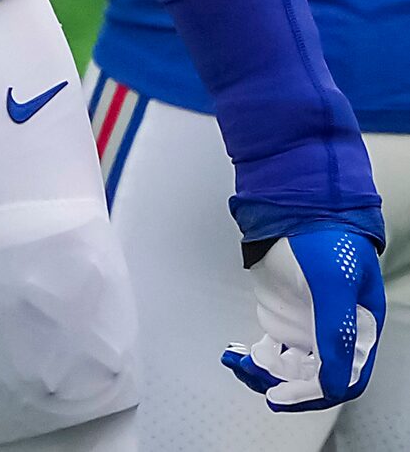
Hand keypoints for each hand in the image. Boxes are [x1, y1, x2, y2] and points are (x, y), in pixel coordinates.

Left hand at [225, 223, 384, 410]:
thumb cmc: (324, 235)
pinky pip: (275, 350)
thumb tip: (333, 383)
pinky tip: (237, 354)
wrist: (296, 203)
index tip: (281, 396)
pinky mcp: (287, 315)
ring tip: (237, 361)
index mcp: (361, 329)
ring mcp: (310, 324)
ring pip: (291, 367)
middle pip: (315, 377)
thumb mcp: (333, 284)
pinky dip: (256, 357)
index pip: (345, 378)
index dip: (315, 392)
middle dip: (282, 383)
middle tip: (250, 372)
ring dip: (264, 372)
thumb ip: (336, 333)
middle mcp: (337, 332)